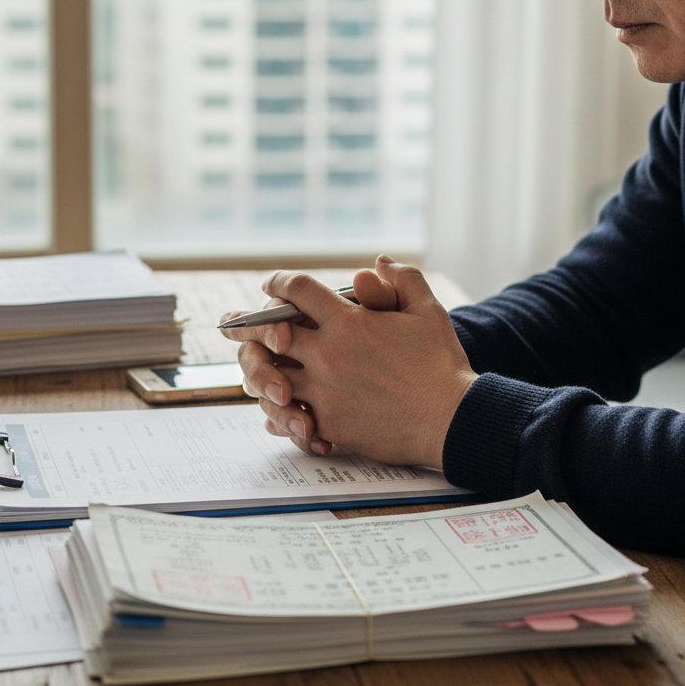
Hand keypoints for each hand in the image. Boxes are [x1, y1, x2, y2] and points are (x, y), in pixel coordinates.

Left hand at [219, 255, 477, 468]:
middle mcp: (327, 354)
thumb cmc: (442, 364)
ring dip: (259, 370)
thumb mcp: (427, 310)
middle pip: (267, 332)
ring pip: (267, 377)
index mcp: (347, 322)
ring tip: (254, 366)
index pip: (296, 290)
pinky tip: (278, 406)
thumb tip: (379, 262)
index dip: (278, 282)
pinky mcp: (328, 424)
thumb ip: (402, 279)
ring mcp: (324, 391)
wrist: (452, 419)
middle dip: (247, 324)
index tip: (271, 285)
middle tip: (232, 323)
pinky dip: (278, 411)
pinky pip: (286, 416)